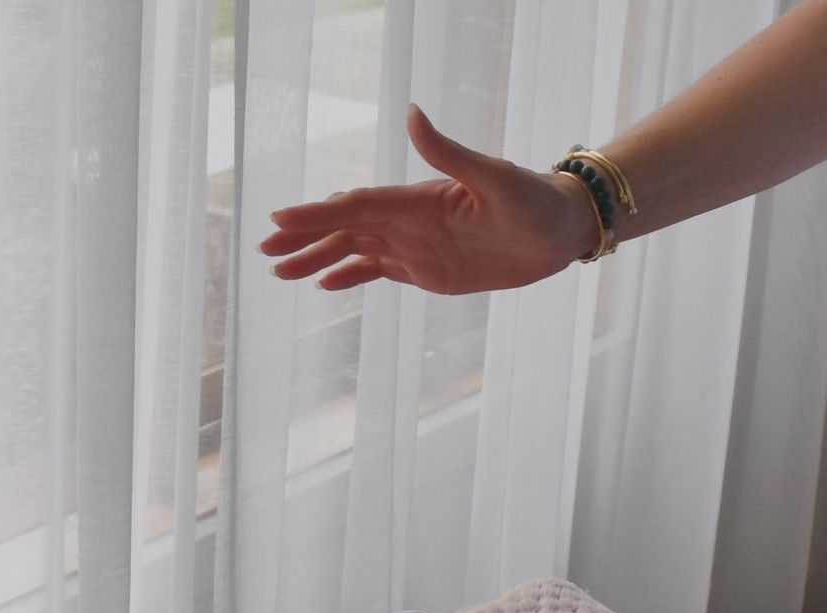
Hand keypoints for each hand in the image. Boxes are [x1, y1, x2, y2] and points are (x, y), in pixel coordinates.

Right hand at [260, 104, 597, 293]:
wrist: (561, 231)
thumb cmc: (534, 200)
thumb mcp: (495, 177)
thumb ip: (450, 152)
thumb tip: (412, 113)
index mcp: (419, 200)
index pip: (357, 205)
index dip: (319, 213)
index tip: (282, 218)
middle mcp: (410, 221)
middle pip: (345, 229)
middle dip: (305, 237)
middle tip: (266, 250)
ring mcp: (416, 245)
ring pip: (355, 251)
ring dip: (318, 259)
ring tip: (281, 272)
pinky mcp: (429, 270)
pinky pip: (379, 272)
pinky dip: (350, 277)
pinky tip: (325, 285)